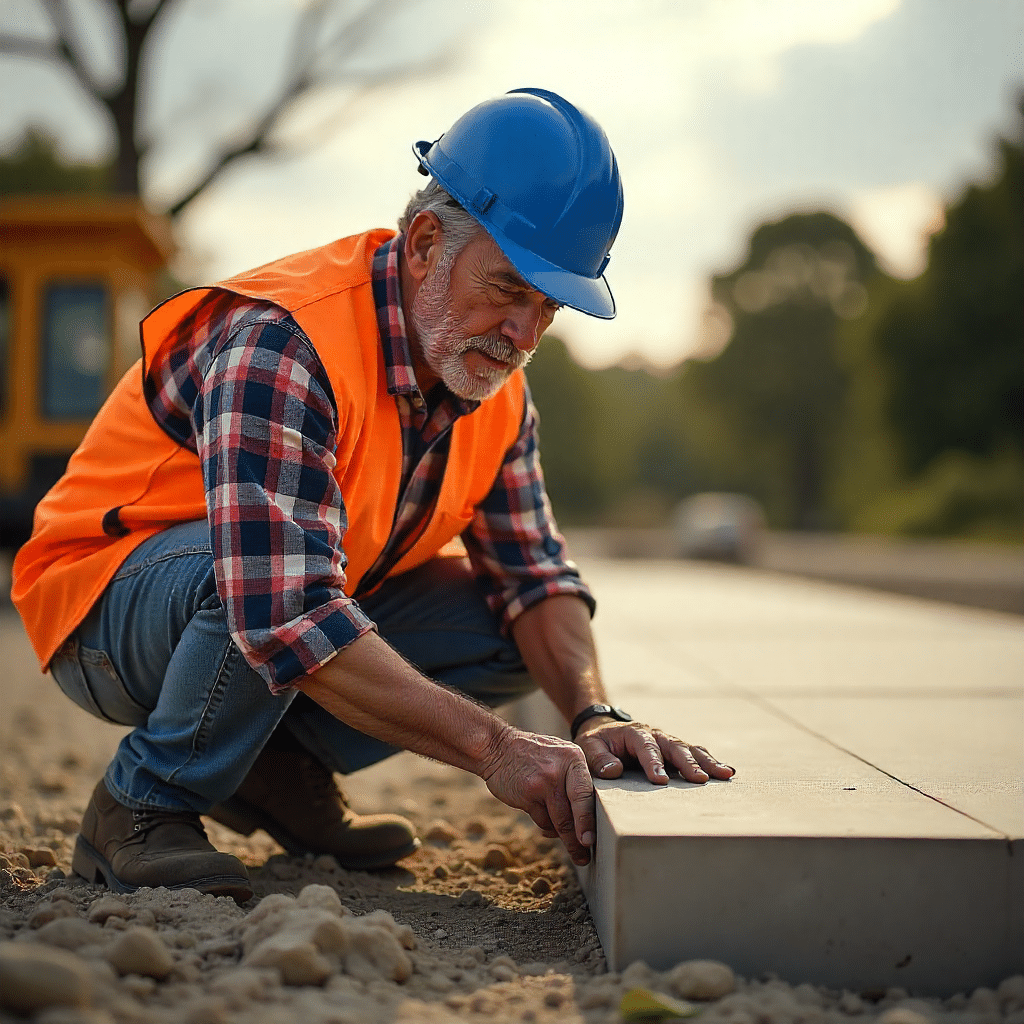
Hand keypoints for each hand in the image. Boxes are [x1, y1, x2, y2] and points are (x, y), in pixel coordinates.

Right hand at [480, 728, 595, 865]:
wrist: (497, 747)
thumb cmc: (533, 756)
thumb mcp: (559, 756)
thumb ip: (574, 779)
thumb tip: (588, 817)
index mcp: (574, 759)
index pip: (586, 794)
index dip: (589, 820)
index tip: (591, 841)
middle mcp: (560, 770)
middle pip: (573, 812)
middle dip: (579, 839)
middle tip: (585, 856)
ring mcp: (542, 783)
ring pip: (558, 821)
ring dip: (565, 839)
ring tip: (575, 852)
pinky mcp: (527, 795)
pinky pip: (542, 820)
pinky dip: (546, 826)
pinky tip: (547, 824)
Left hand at [574, 720, 734, 785]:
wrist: (604, 729)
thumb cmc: (596, 743)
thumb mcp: (588, 747)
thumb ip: (598, 759)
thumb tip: (614, 771)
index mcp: (633, 733)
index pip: (645, 747)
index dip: (653, 763)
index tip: (660, 781)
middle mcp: (655, 734)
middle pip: (674, 747)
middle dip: (688, 763)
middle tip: (700, 779)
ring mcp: (667, 741)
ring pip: (690, 749)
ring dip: (707, 762)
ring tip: (724, 774)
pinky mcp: (675, 750)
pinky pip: (695, 754)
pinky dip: (710, 762)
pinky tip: (726, 772)